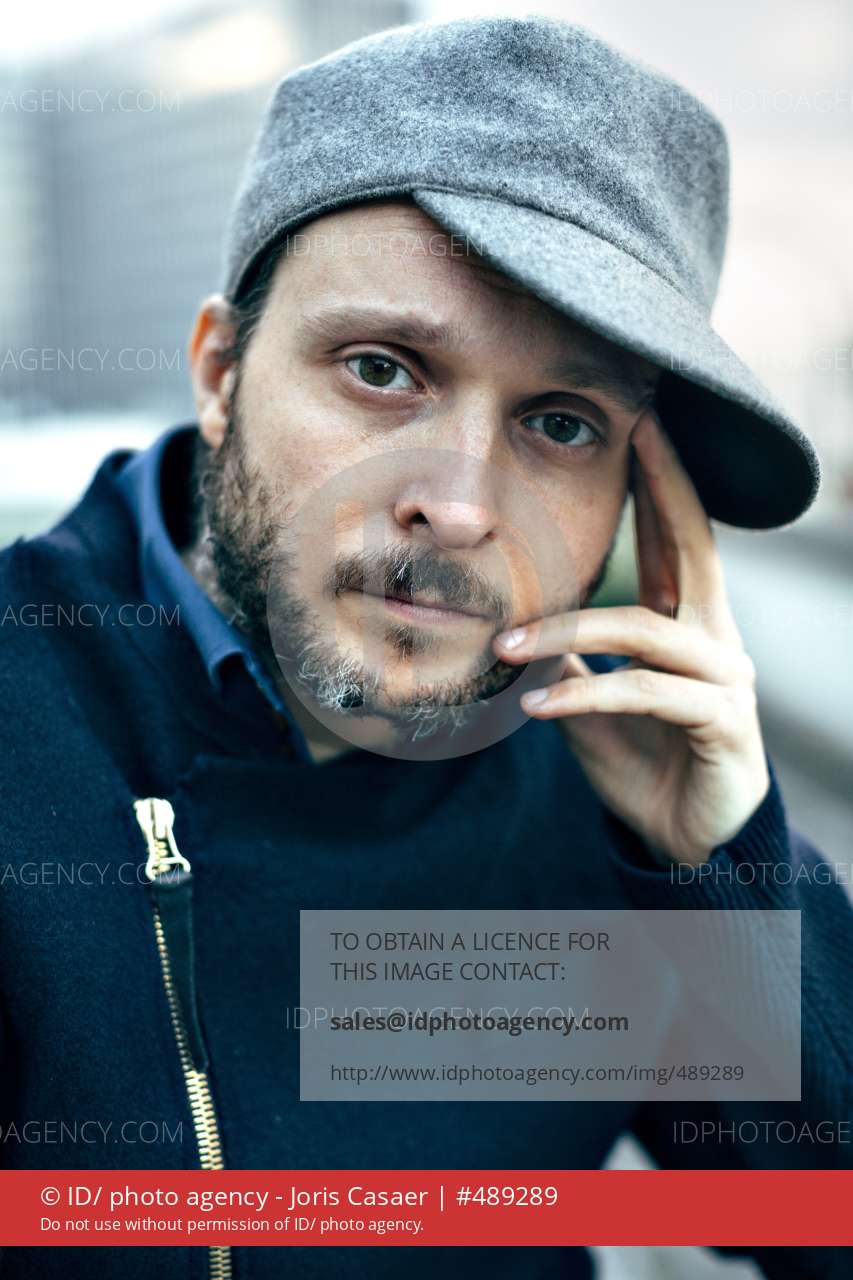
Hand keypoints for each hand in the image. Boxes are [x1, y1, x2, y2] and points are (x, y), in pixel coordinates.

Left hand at [493, 410, 769, 866]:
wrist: (680, 841)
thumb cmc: (641, 762)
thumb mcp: (591, 702)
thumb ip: (568, 658)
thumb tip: (518, 620)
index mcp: (691, 626)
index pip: (681, 540)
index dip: (664, 484)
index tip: (644, 425)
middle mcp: (717, 641)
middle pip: (697, 548)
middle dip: (667, 487)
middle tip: (640, 429)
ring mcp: (726, 682)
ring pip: (645, 632)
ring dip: (569, 633)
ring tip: (506, 649)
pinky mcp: (721, 725)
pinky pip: (644, 694)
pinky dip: (585, 697)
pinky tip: (537, 709)